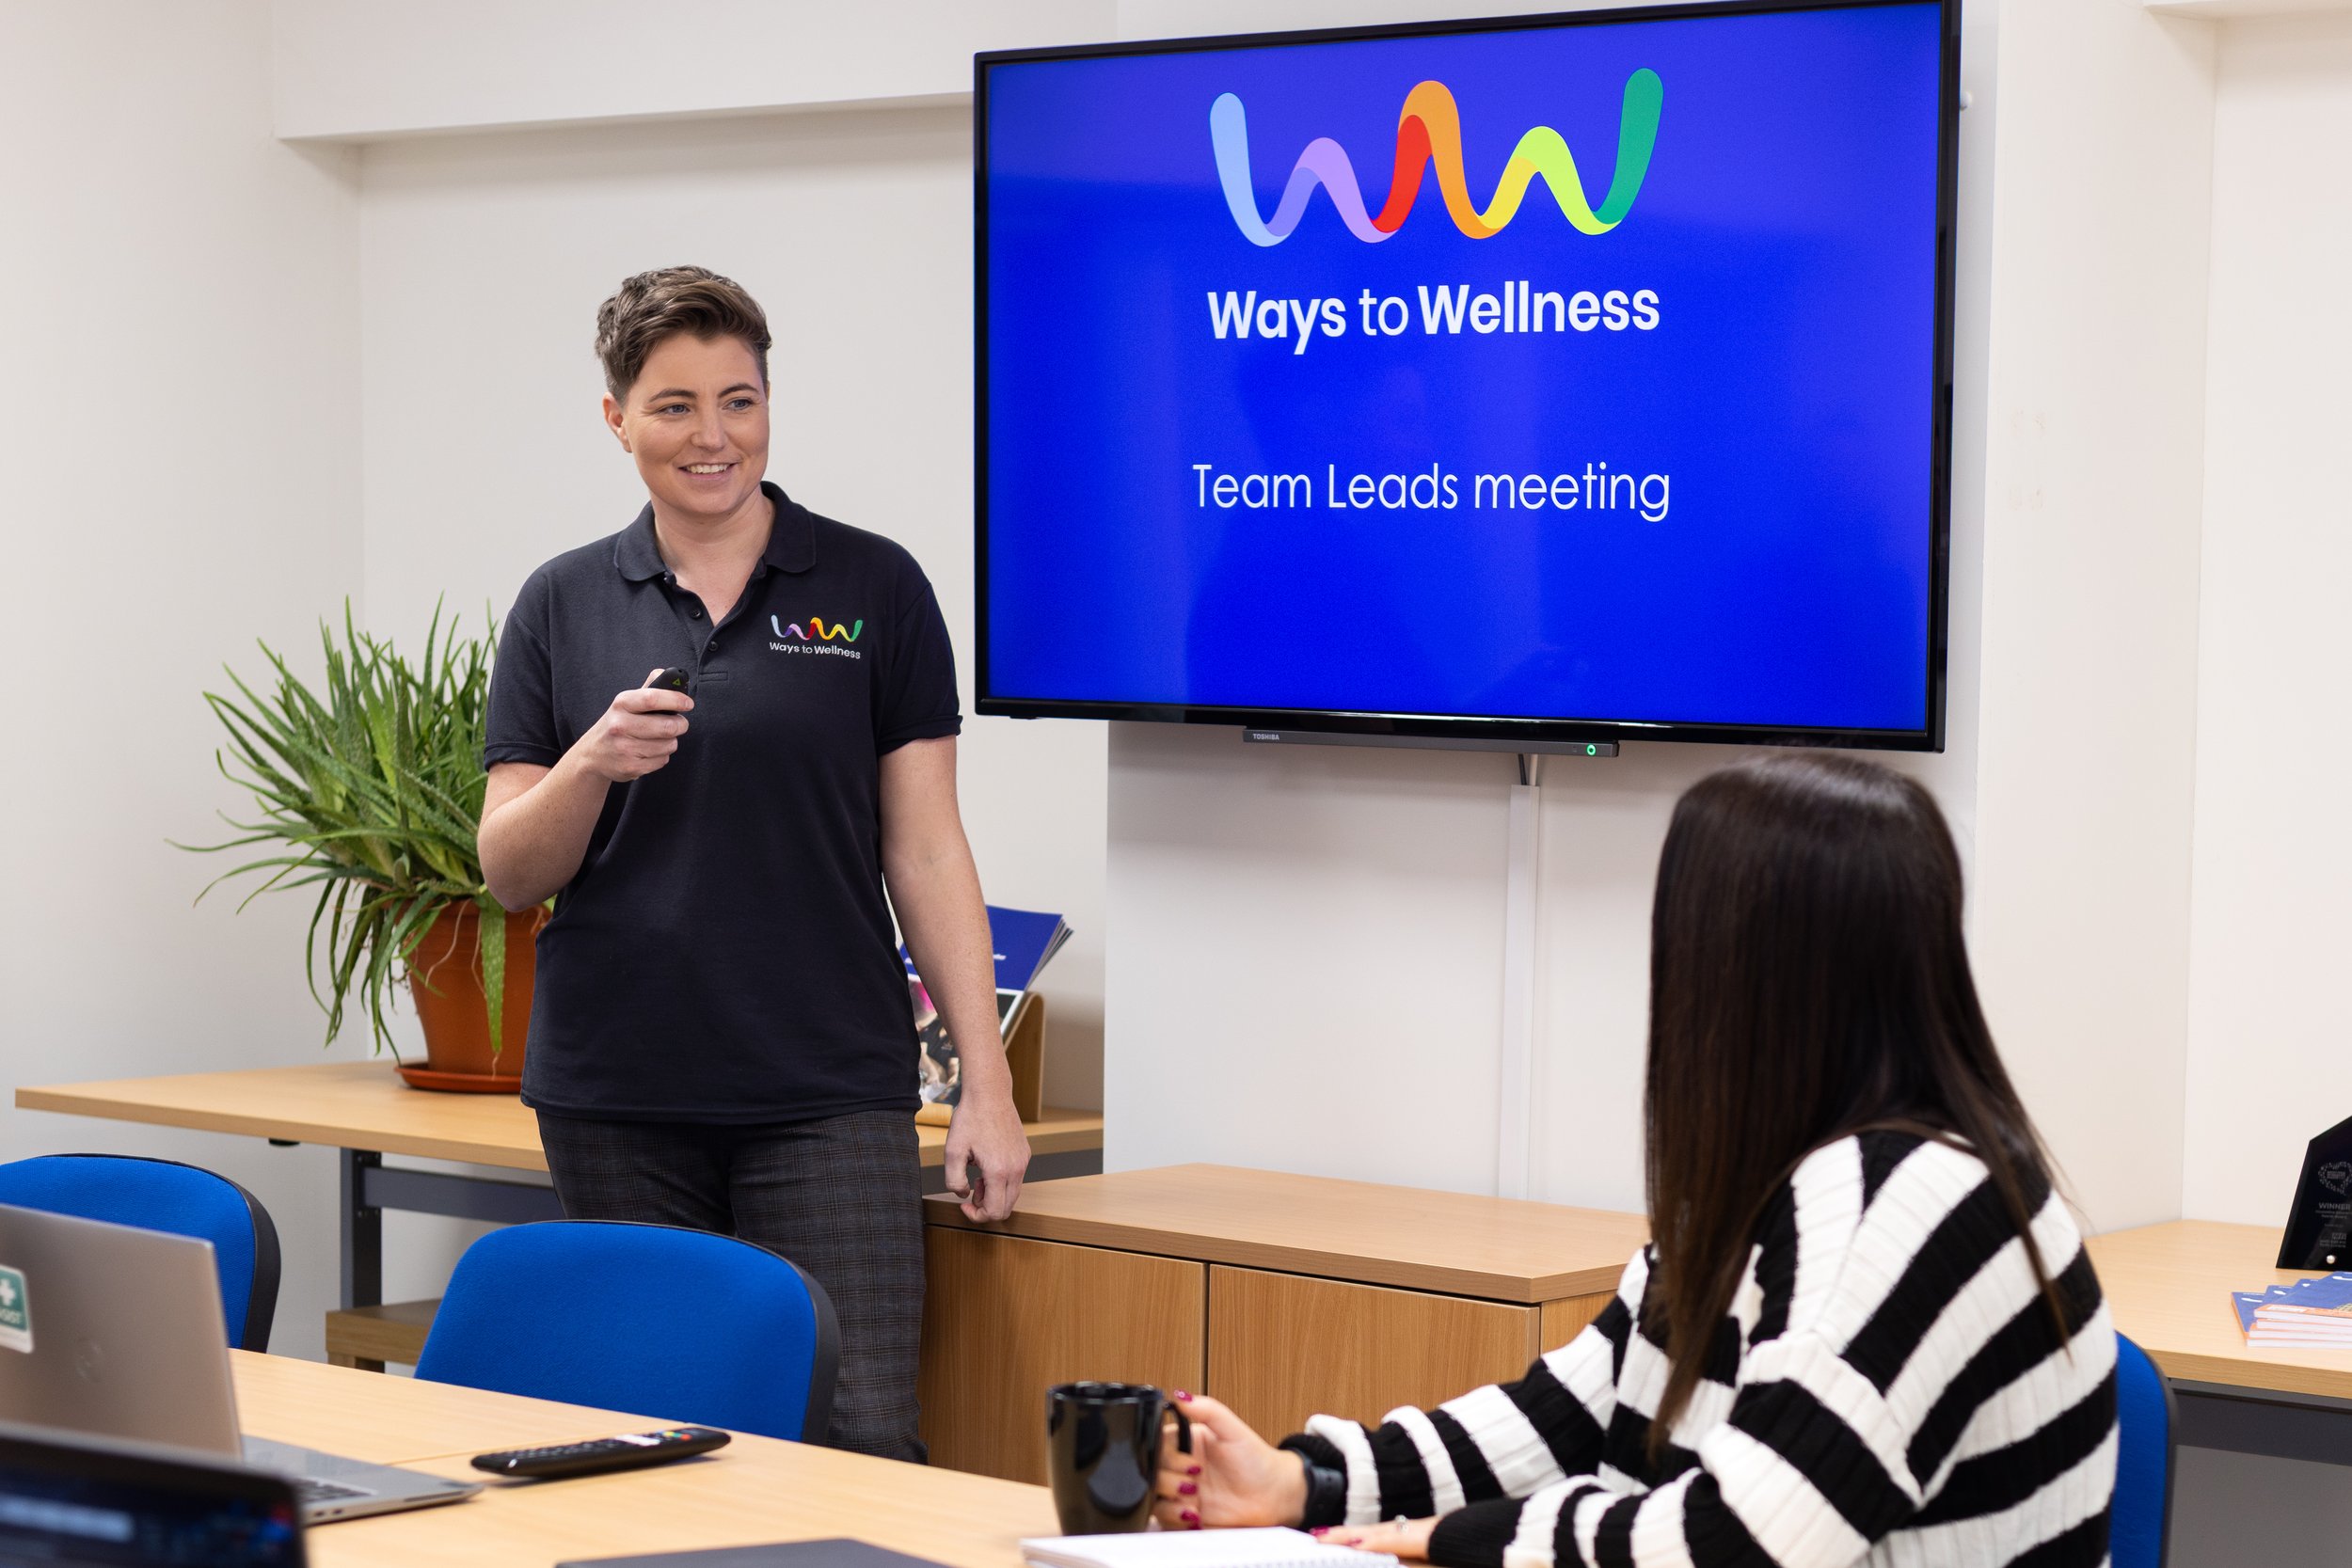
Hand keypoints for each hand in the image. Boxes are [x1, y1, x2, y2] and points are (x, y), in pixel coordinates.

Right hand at [576, 669, 693, 782]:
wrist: (593, 754)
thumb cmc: (617, 724)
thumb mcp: (626, 703)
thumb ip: (649, 688)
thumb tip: (674, 676)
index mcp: (621, 704)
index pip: (652, 699)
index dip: (676, 700)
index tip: (688, 704)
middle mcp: (620, 725)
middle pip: (667, 726)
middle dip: (680, 725)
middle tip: (679, 724)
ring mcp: (624, 748)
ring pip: (669, 745)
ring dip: (670, 742)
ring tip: (657, 739)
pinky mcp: (630, 767)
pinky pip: (662, 760)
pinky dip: (661, 756)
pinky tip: (648, 752)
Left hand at [942, 1087, 1028, 1221]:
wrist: (990, 1093)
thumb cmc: (971, 1118)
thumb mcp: (952, 1151)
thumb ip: (954, 1180)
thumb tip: (963, 1193)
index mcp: (998, 1171)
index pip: (994, 1212)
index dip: (976, 1215)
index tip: (964, 1203)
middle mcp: (1016, 1169)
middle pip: (1006, 1208)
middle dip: (986, 1207)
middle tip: (972, 1190)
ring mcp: (1023, 1161)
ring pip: (1013, 1194)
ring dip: (994, 1194)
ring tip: (978, 1175)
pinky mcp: (1025, 1154)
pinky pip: (1016, 1178)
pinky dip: (1002, 1181)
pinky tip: (987, 1164)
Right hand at [1152, 1392, 1307, 1531]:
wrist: (1273, 1497)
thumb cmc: (1257, 1461)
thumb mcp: (1234, 1430)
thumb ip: (1208, 1410)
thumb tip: (1180, 1395)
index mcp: (1186, 1443)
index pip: (1158, 1445)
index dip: (1168, 1457)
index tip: (1190, 1464)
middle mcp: (1180, 1467)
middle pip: (1152, 1472)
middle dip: (1170, 1481)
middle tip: (1194, 1483)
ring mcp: (1181, 1492)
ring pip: (1154, 1496)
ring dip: (1172, 1501)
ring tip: (1195, 1501)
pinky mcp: (1183, 1513)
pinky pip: (1164, 1518)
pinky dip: (1176, 1517)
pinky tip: (1195, 1515)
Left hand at [1317, 1520, 1434, 1560]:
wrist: (1466, 1535)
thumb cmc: (1442, 1548)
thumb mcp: (1413, 1551)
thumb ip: (1395, 1552)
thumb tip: (1374, 1555)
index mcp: (1394, 1534)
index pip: (1361, 1534)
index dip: (1340, 1535)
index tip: (1320, 1536)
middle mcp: (1395, 1530)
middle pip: (1359, 1532)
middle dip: (1335, 1535)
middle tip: (1313, 1536)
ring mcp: (1404, 1533)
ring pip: (1369, 1534)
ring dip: (1345, 1536)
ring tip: (1323, 1539)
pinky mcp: (1415, 1539)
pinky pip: (1390, 1542)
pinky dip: (1372, 1543)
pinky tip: (1356, 1546)